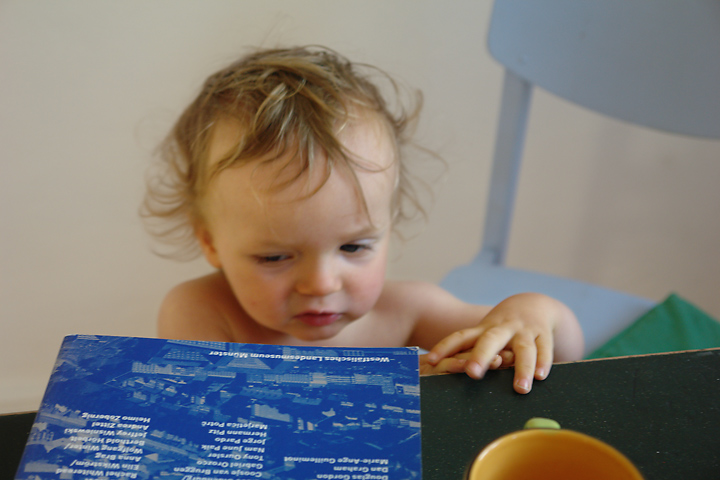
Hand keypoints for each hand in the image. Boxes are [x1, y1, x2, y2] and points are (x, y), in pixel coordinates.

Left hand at [425, 293, 564, 393]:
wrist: (535, 303)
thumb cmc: (502, 327)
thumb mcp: (485, 333)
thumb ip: (470, 350)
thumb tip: (440, 371)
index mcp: (483, 329)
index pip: (460, 337)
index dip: (444, 347)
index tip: (431, 361)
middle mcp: (503, 328)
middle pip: (490, 341)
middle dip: (481, 356)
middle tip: (472, 373)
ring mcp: (525, 330)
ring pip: (523, 348)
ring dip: (521, 368)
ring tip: (520, 389)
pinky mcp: (544, 334)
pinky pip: (544, 349)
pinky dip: (544, 362)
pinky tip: (541, 376)